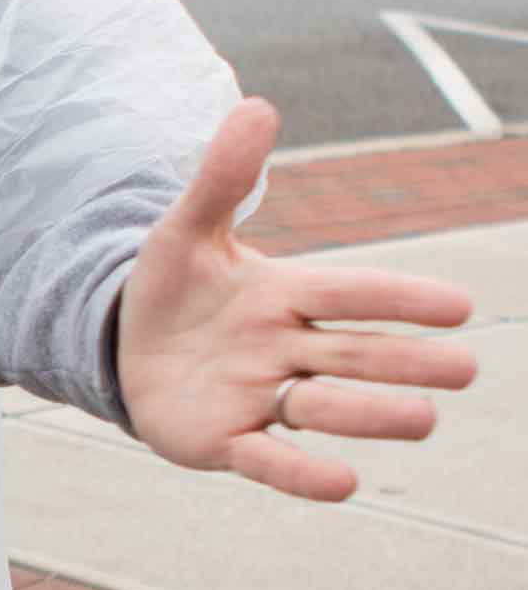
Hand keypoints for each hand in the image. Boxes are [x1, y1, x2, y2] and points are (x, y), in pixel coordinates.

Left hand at [115, 98, 476, 501]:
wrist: (123, 349)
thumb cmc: (171, 290)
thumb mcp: (186, 230)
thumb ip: (222, 178)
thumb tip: (258, 105)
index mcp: (283, 295)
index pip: (349, 293)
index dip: (399, 298)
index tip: (458, 306)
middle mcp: (284, 350)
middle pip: (354, 354)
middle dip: (406, 362)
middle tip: (465, 369)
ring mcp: (259, 398)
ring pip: (324, 406)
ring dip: (371, 414)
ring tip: (425, 419)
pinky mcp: (225, 441)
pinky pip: (270, 460)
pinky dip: (304, 472)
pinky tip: (347, 484)